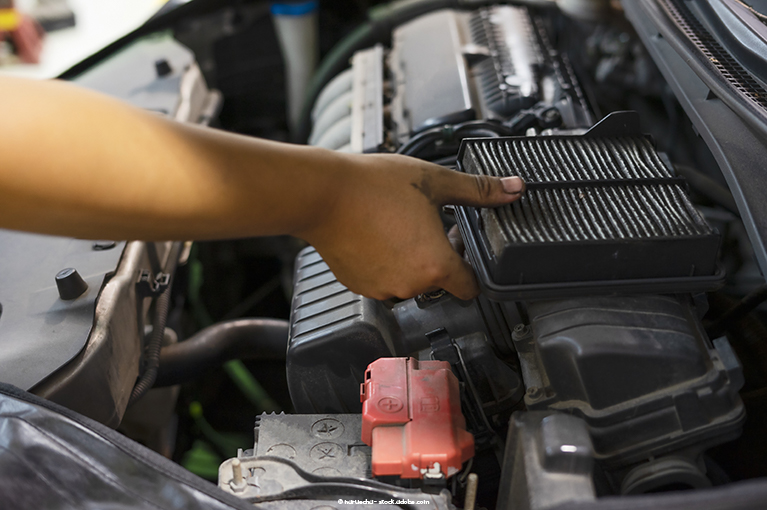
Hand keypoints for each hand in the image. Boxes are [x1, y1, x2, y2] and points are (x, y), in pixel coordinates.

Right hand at [299, 153, 524, 299]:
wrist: (322, 194)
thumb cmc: (372, 186)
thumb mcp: (435, 181)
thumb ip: (479, 190)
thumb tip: (514, 188)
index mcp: (435, 265)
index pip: (470, 288)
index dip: (470, 267)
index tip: (460, 246)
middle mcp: (410, 285)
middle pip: (439, 283)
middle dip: (438, 258)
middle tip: (428, 225)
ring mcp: (382, 289)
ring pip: (409, 282)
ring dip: (410, 262)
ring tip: (400, 227)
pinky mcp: (359, 286)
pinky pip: (382, 281)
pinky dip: (385, 264)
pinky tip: (379, 235)